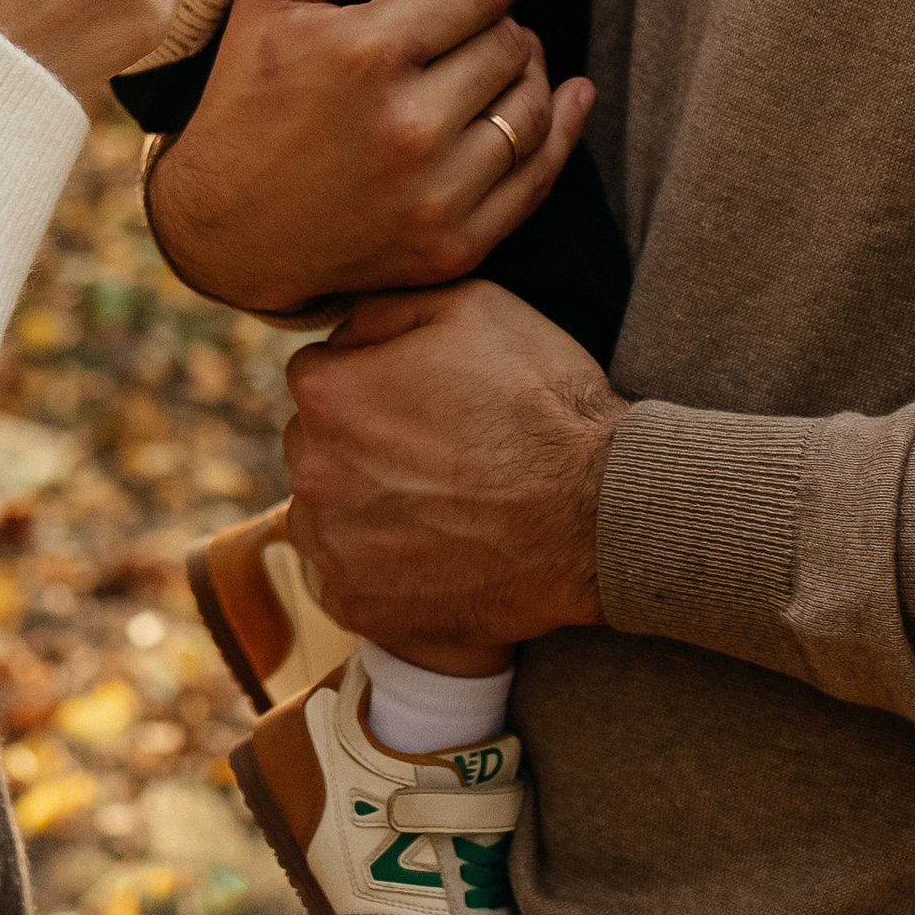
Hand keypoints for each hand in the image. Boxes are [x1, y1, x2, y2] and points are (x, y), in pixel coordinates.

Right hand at [139, 0, 593, 313]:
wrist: (227, 229)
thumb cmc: (249, 95)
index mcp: (368, 52)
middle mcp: (411, 125)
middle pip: (513, 43)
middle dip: (499, 24)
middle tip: (469, 28)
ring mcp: (438, 193)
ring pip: (534, 105)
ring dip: (527, 72)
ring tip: (495, 63)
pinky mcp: (455, 245)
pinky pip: (539, 177)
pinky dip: (563, 130)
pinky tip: (569, 98)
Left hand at [283, 279, 625, 645]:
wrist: (600, 509)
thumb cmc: (541, 401)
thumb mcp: (470, 306)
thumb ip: (384, 309)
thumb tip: (344, 335)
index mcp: (327, 394)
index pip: (318, 376)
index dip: (370, 380)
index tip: (417, 399)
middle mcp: (313, 473)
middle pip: (314, 447)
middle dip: (356, 445)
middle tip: (431, 453)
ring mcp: (335, 548)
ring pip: (323, 516)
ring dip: (360, 509)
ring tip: (435, 505)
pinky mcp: (363, 608)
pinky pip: (345, 581)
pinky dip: (377, 572)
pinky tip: (432, 553)